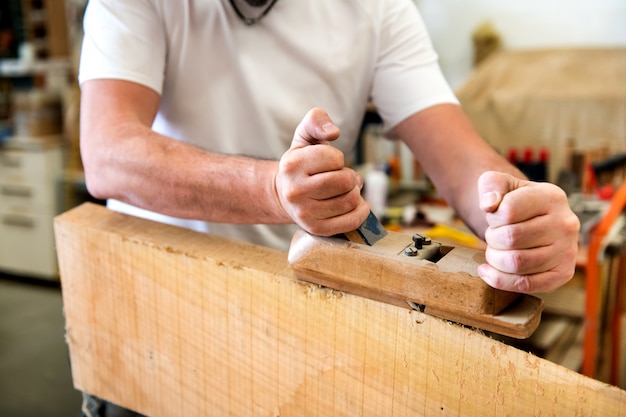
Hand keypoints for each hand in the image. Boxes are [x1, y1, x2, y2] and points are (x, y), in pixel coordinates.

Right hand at [274, 108, 369, 235]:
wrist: (284, 194)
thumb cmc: (301, 163)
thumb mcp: (304, 136)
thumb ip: (316, 120)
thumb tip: (334, 132)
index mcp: (292, 165)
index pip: (335, 159)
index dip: (337, 158)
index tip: (329, 162)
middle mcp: (295, 191)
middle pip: (345, 181)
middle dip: (349, 176)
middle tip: (342, 177)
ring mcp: (305, 213)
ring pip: (350, 201)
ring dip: (354, 193)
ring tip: (343, 190)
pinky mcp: (316, 229)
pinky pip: (352, 221)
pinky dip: (360, 212)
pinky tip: (353, 205)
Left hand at [476, 171, 579, 292]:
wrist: (533, 221)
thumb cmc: (512, 201)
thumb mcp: (499, 183)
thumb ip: (490, 185)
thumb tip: (490, 205)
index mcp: (552, 197)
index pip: (509, 210)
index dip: (492, 216)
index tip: (494, 216)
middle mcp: (566, 223)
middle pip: (511, 238)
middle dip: (492, 238)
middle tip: (493, 236)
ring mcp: (567, 251)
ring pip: (516, 263)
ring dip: (494, 259)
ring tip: (495, 250)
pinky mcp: (562, 274)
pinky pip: (525, 284)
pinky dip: (500, 280)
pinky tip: (487, 271)